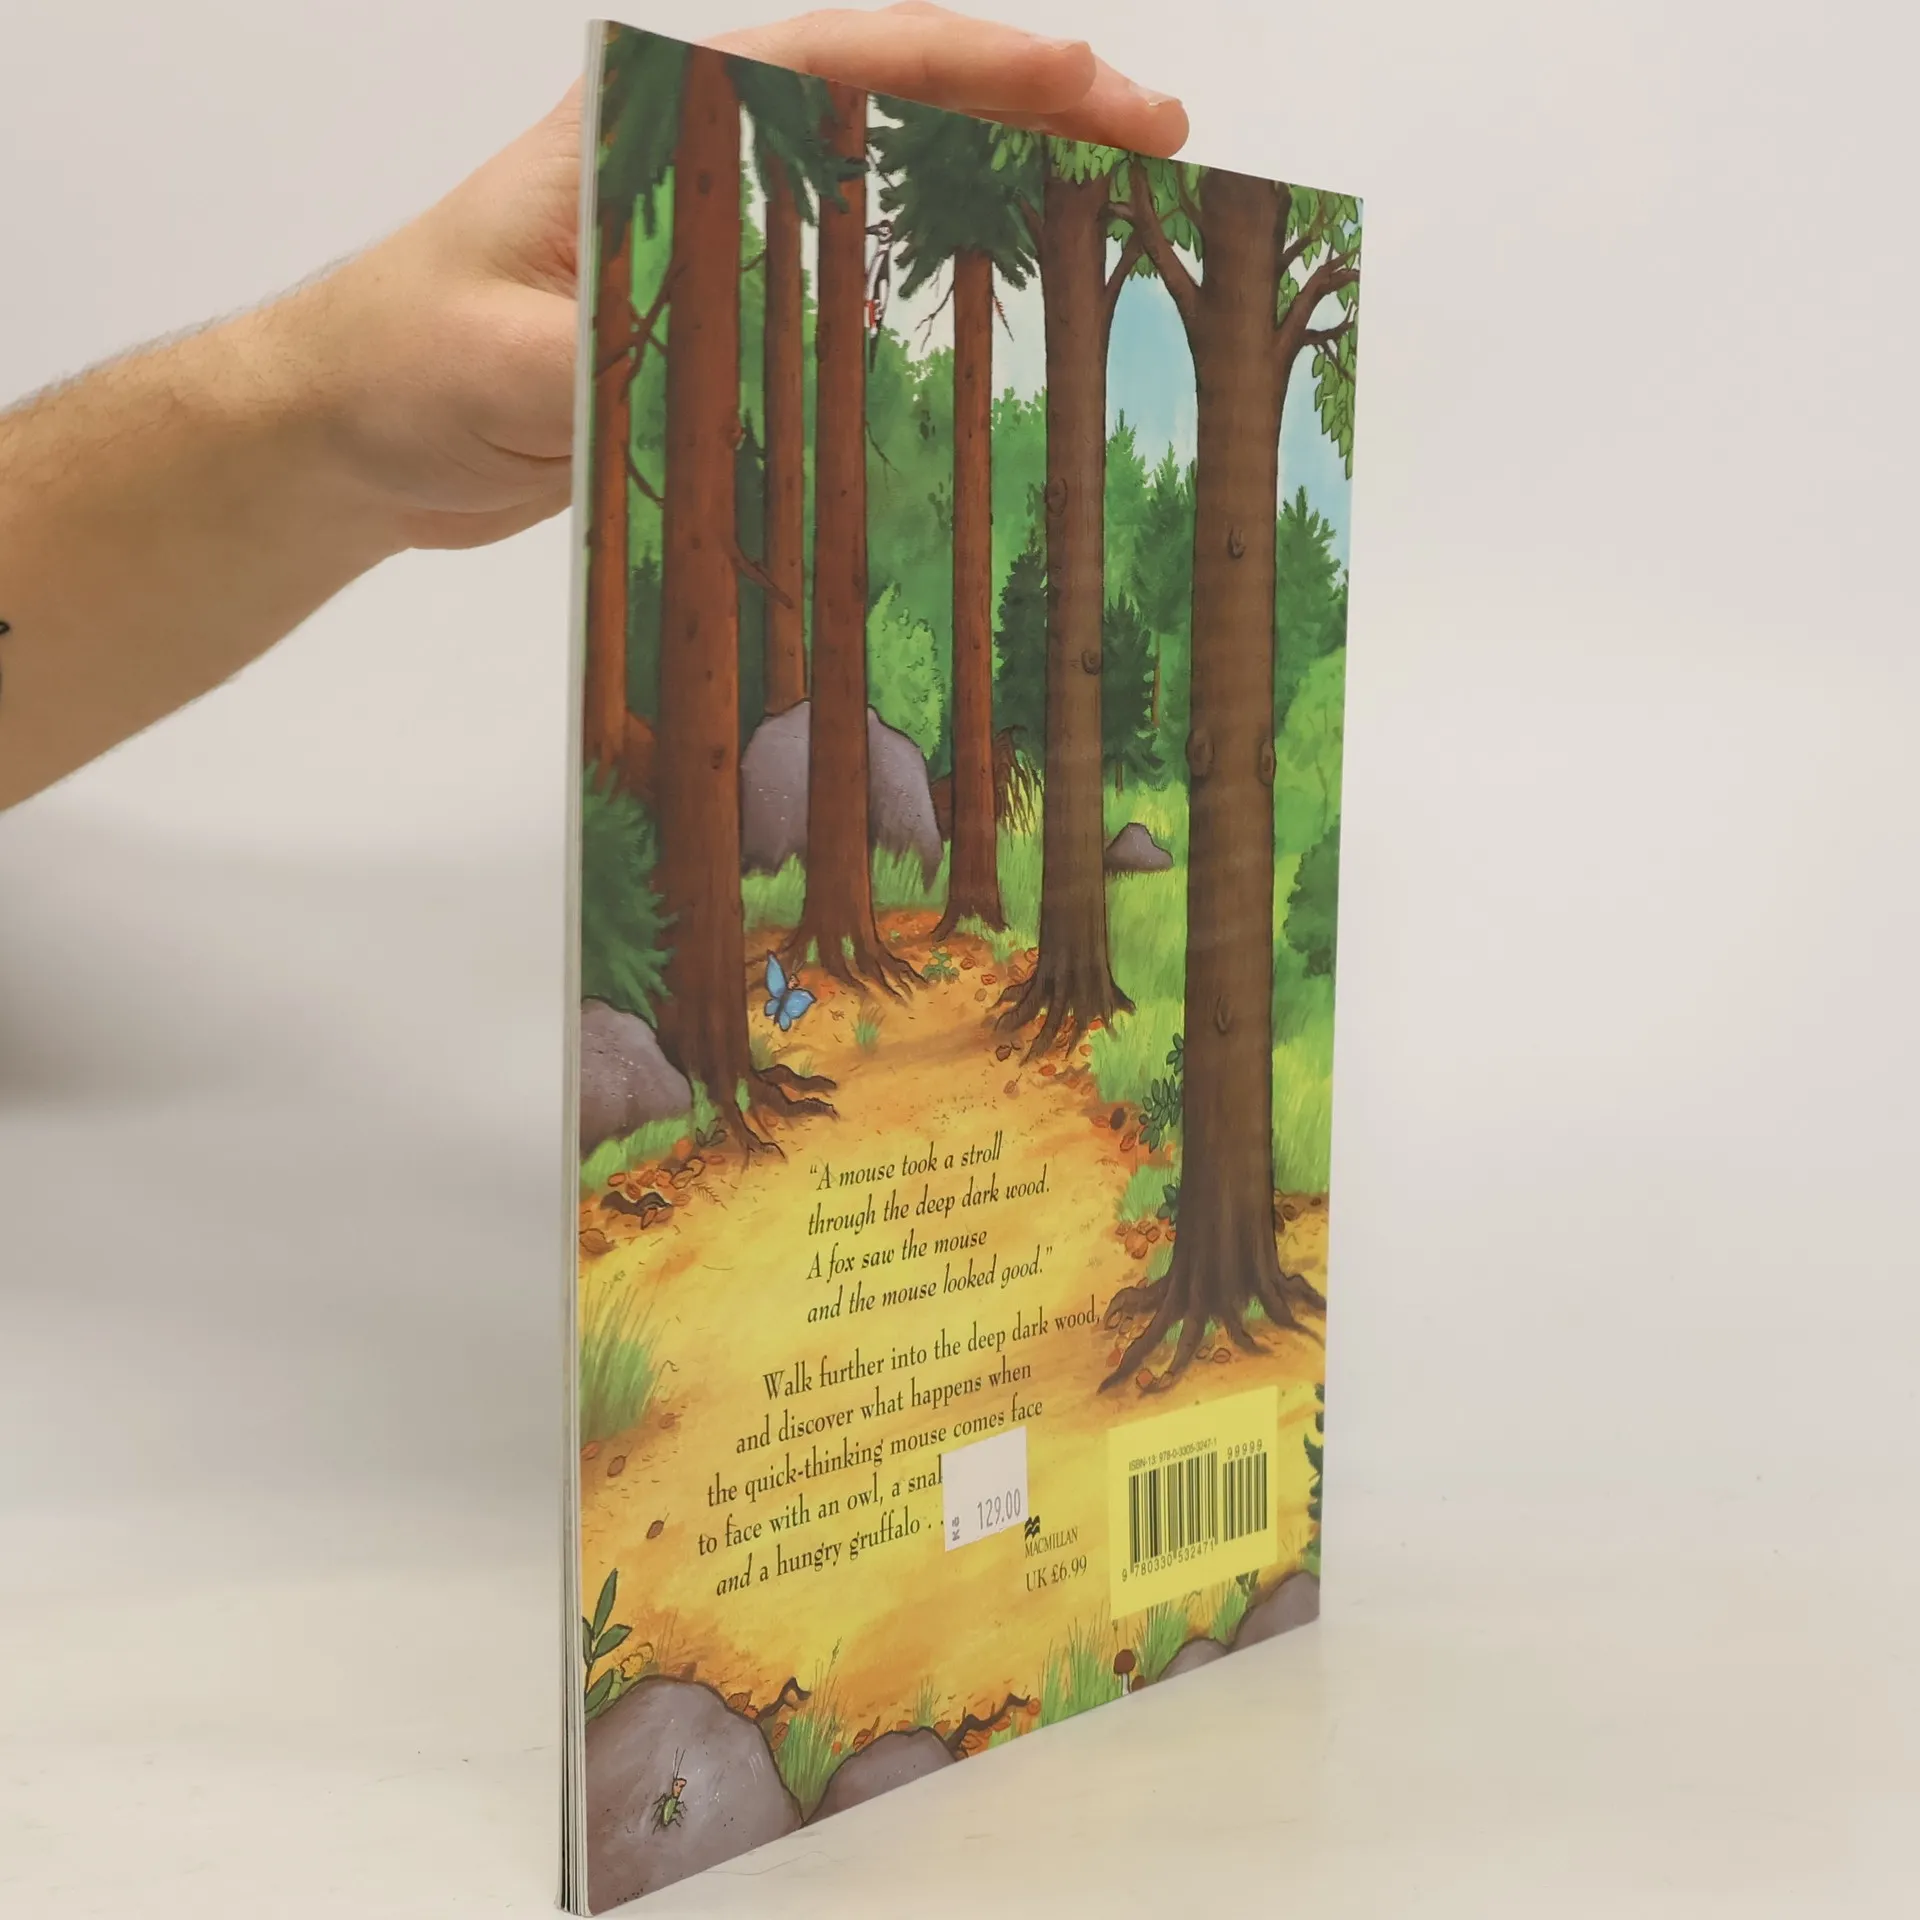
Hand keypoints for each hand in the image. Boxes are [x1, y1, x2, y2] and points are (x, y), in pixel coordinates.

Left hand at [273, 4, 1189, 553]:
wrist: (360, 428)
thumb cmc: (405, 360)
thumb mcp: (503, 355)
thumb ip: (610, 354)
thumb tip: (726, 364)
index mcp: (658, 122)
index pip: (843, 62)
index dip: (975, 63)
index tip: (1087, 75)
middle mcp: (704, 161)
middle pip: (893, 107)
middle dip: (1028, 112)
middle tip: (1156, 136)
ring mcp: (720, 235)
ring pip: (886, 189)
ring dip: (1000, 194)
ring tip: (1117, 212)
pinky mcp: (722, 317)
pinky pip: (852, 286)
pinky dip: (937, 288)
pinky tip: (1008, 314)